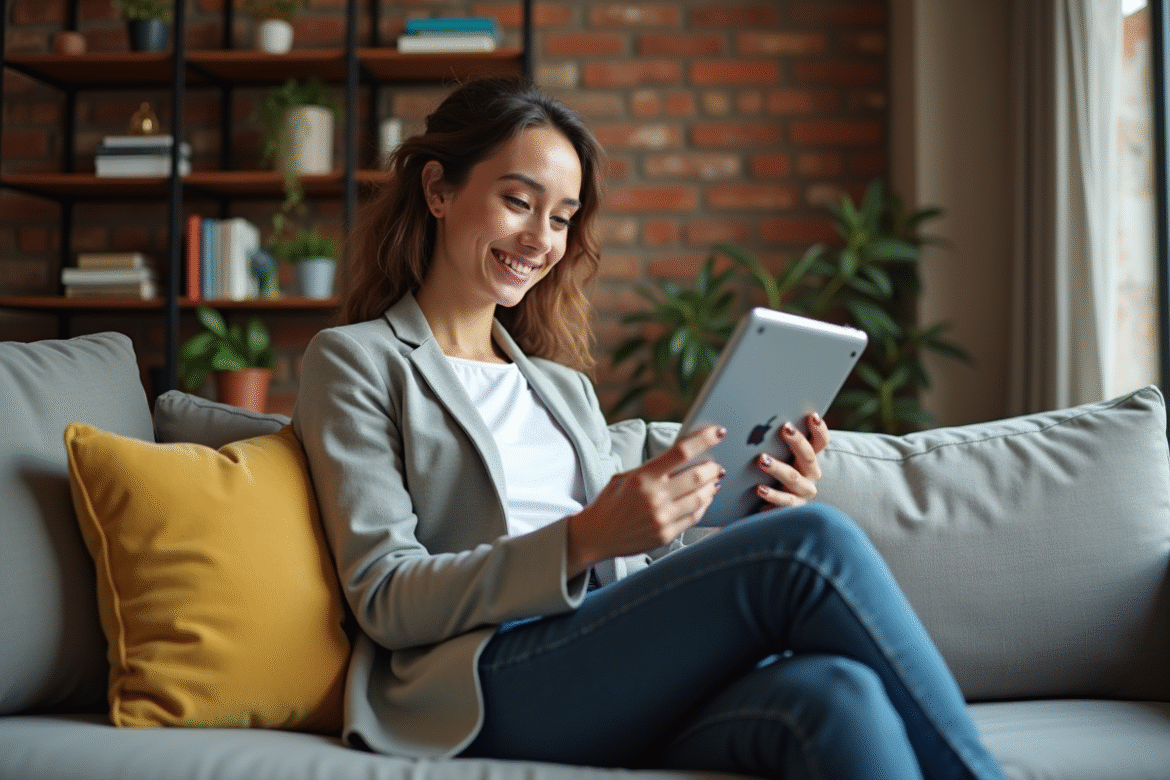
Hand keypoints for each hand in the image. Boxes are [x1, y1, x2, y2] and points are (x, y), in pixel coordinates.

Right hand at [565, 425, 725, 576]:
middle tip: (717, 463)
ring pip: (701, 497)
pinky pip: (695, 517)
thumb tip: (684, 457)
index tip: (718, 432)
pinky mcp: (666, 535)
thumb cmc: (610, 503)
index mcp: (642, 477)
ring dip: (712, 486)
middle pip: (698, 476)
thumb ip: (652, 468)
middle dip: (713, 467)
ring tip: (714, 479)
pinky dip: (704, 505)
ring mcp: (662, 518)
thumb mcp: (624, 477)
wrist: (595, 536)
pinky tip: (705, 497)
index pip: (681, 452)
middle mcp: (654, 497)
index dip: (704, 439)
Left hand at [754, 412, 828, 509]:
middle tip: (784, 428)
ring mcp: (803, 492)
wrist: (775, 504)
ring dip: (778, 468)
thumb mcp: (781, 456)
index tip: (812, 415)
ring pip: (793, 478)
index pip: (820, 441)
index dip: (819, 429)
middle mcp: (811, 474)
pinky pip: (783, 502)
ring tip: (762, 459)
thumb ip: (777, 442)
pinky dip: (772, 495)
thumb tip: (763, 422)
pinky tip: (760, 489)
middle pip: (808, 456)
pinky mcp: (793, 507)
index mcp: (810, 458)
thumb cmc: (777, 473)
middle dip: (797, 441)